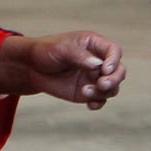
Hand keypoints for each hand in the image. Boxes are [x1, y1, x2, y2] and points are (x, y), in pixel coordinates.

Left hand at [0, 31, 123, 107]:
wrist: (31, 68)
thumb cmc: (45, 52)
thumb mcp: (60, 49)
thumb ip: (79, 56)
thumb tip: (97, 65)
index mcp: (95, 45)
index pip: (114, 51)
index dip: (114, 60)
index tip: (104, 70)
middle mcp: (99, 61)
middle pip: (119, 70)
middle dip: (114, 79)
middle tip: (102, 84)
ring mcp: (94, 77)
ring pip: (112, 87)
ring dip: (104, 92)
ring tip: (85, 92)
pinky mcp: (88, 92)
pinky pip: (101, 99)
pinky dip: (99, 103)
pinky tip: (90, 105)